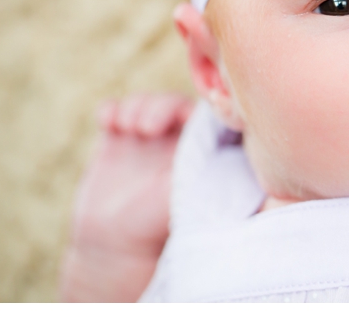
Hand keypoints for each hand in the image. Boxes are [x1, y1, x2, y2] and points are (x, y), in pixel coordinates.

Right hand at [60, 93, 193, 301]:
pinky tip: (107, 123)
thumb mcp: (187, 196)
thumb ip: (207, 173)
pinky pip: (114, 111)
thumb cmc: (157, 226)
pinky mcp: (115, 142)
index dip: (192, 108)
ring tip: (126, 127)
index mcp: (198, 152)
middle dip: (158, 107)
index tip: (180, 119)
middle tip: (145, 128)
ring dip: (135, 106)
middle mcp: (173, 142)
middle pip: (172, 104)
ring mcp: (143, 140)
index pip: (204, 114)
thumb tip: (240, 169)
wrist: (114, 245)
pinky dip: (111, 110)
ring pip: (144, 103)